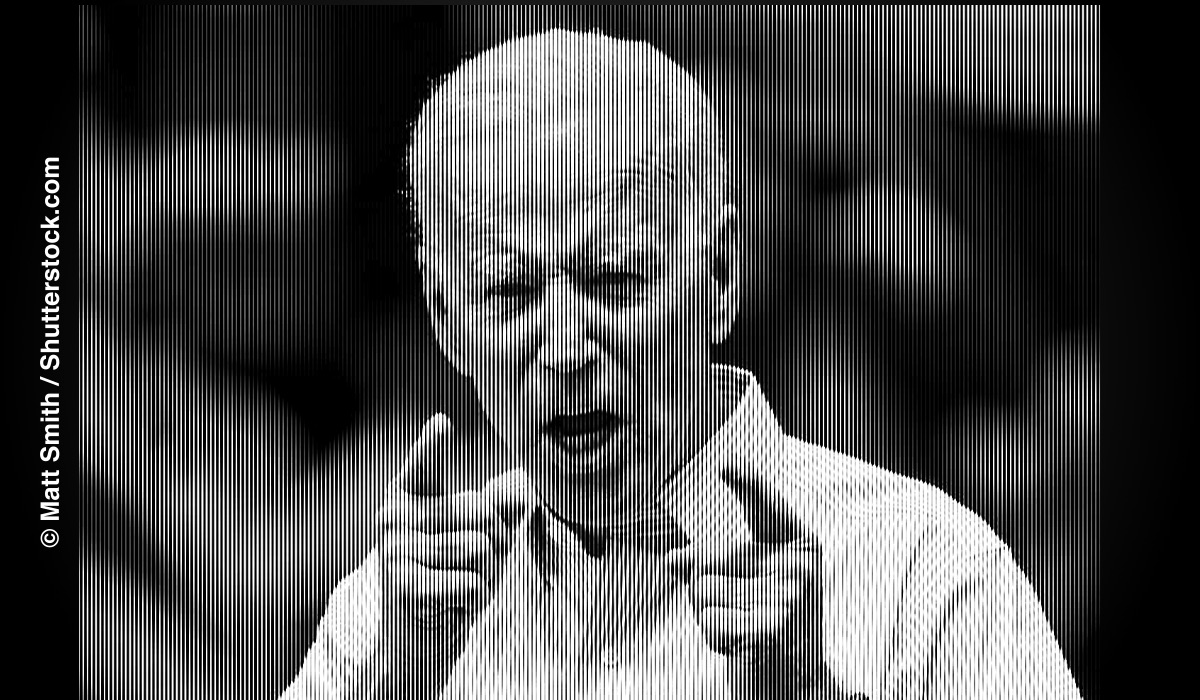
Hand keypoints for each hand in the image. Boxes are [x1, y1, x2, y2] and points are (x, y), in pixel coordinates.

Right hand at [375, 413, 529, 661]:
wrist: (418, 643)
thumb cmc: (453, 582)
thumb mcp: (483, 541)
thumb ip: (500, 509)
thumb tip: (519, 484)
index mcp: (410, 499)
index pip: (424, 467)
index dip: (432, 445)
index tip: (441, 422)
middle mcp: (395, 518)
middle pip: (478, 510)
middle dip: (495, 542)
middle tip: (474, 568)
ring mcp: (395, 551)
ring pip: (477, 547)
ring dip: (484, 575)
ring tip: (460, 587)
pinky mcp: (401, 584)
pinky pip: (468, 581)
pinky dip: (472, 598)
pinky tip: (452, 606)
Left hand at [665, 460, 834, 693]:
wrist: (796, 687)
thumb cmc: (768, 630)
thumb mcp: (743, 588)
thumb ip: (711, 563)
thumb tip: (673, 558)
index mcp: (800, 548)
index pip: (768, 508)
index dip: (748, 484)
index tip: (725, 462)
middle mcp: (799, 568)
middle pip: (711, 559)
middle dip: (707, 589)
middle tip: (739, 616)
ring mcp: (789, 597)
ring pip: (704, 591)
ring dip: (711, 617)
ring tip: (744, 632)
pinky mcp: (773, 628)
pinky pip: (711, 621)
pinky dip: (716, 638)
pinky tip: (742, 647)